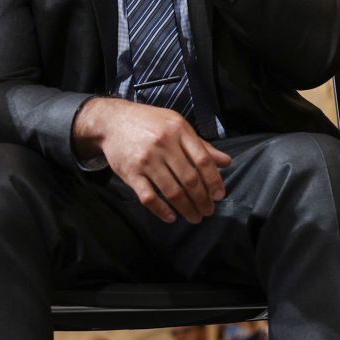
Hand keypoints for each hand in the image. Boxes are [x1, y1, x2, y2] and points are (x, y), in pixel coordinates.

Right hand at [71, 97, 230, 223]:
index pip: (203, 160)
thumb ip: (201, 145)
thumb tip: (226, 162)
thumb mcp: (177, 125)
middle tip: (208, 211)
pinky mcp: (131, 173)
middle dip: (202, 200)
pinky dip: (162, 211)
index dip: (214, 181)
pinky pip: (149, 198)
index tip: (219, 196)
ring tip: (195, 217)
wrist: (113, 121)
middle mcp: (164, 144)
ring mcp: (147, 160)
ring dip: (186, 209)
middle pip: (190, 179)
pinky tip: (171, 217)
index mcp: (179, 131)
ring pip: (172, 191)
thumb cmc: (149, 122)